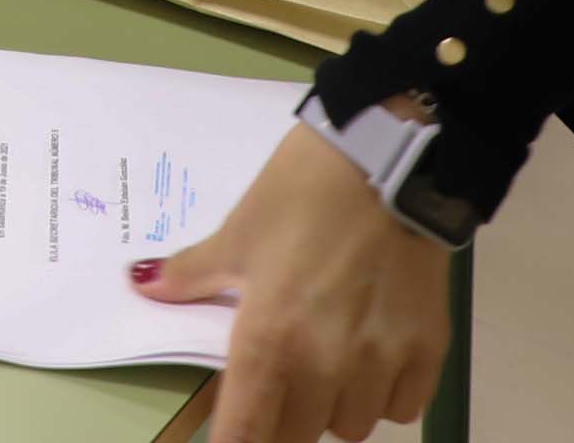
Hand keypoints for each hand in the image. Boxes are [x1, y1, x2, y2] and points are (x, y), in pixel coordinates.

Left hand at [136, 122, 451, 442]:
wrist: (390, 159)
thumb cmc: (301, 192)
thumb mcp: (239, 230)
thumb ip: (194, 273)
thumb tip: (145, 285)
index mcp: (269, 339)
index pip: (244, 431)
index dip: (232, 442)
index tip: (230, 439)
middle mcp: (325, 366)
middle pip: (297, 436)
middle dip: (281, 421)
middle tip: (278, 387)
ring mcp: (381, 362)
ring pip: (351, 427)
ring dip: (332, 408)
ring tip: (326, 368)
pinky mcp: (428, 350)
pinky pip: (402, 408)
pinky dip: (384, 397)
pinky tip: (372, 363)